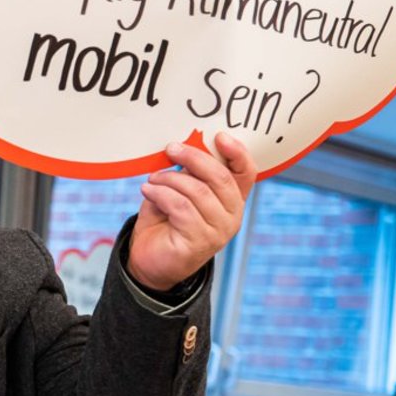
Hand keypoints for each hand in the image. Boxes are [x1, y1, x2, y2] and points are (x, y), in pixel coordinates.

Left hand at [128, 132, 256, 290]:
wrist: (150, 259)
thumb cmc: (166, 219)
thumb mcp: (179, 190)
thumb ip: (189, 172)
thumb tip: (185, 146)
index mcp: (232, 199)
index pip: (246, 173)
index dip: (237, 152)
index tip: (219, 136)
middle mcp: (232, 215)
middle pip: (221, 178)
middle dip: (194, 158)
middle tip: (171, 149)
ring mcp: (218, 231)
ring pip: (198, 191)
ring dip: (170, 179)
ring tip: (152, 179)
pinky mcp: (199, 242)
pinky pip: (181, 208)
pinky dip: (161, 194)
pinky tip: (148, 191)